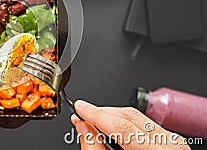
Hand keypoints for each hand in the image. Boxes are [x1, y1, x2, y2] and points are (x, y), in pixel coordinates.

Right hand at [71, 100, 190, 149]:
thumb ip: (95, 148)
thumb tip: (82, 126)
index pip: (122, 127)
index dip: (96, 115)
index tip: (80, 107)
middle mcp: (170, 145)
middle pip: (128, 117)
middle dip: (101, 113)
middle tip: (82, 114)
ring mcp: (172, 141)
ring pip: (135, 116)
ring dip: (111, 116)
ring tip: (94, 121)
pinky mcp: (170, 139)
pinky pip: (143, 122)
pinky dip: (124, 122)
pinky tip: (111, 126)